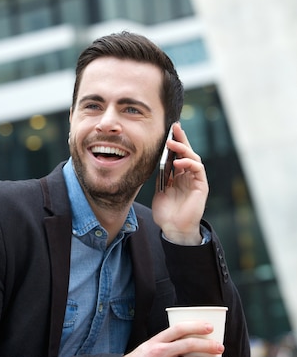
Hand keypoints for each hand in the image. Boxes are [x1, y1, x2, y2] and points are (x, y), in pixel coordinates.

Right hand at [121, 321, 224, 356]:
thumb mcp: (150, 345)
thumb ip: (167, 342)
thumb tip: (191, 340)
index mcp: (157, 340)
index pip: (179, 329)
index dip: (195, 326)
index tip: (210, 327)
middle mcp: (160, 351)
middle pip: (187, 345)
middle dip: (207, 346)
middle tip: (220, 347)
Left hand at [152, 122, 208, 244]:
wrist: (173, 229)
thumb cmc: (166, 213)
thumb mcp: (160, 190)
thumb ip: (161, 175)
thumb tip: (156, 159)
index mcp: (178, 176)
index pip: (177, 155)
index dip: (174, 142)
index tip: (169, 130)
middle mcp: (188, 176)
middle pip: (187, 152)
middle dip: (181, 138)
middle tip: (174, 127)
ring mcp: (196, 180)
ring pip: (193, 157)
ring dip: (183, 148)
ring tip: (171, 143)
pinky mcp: (201, 186)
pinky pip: (198, 169)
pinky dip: (188, 163)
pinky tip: (178, 162)